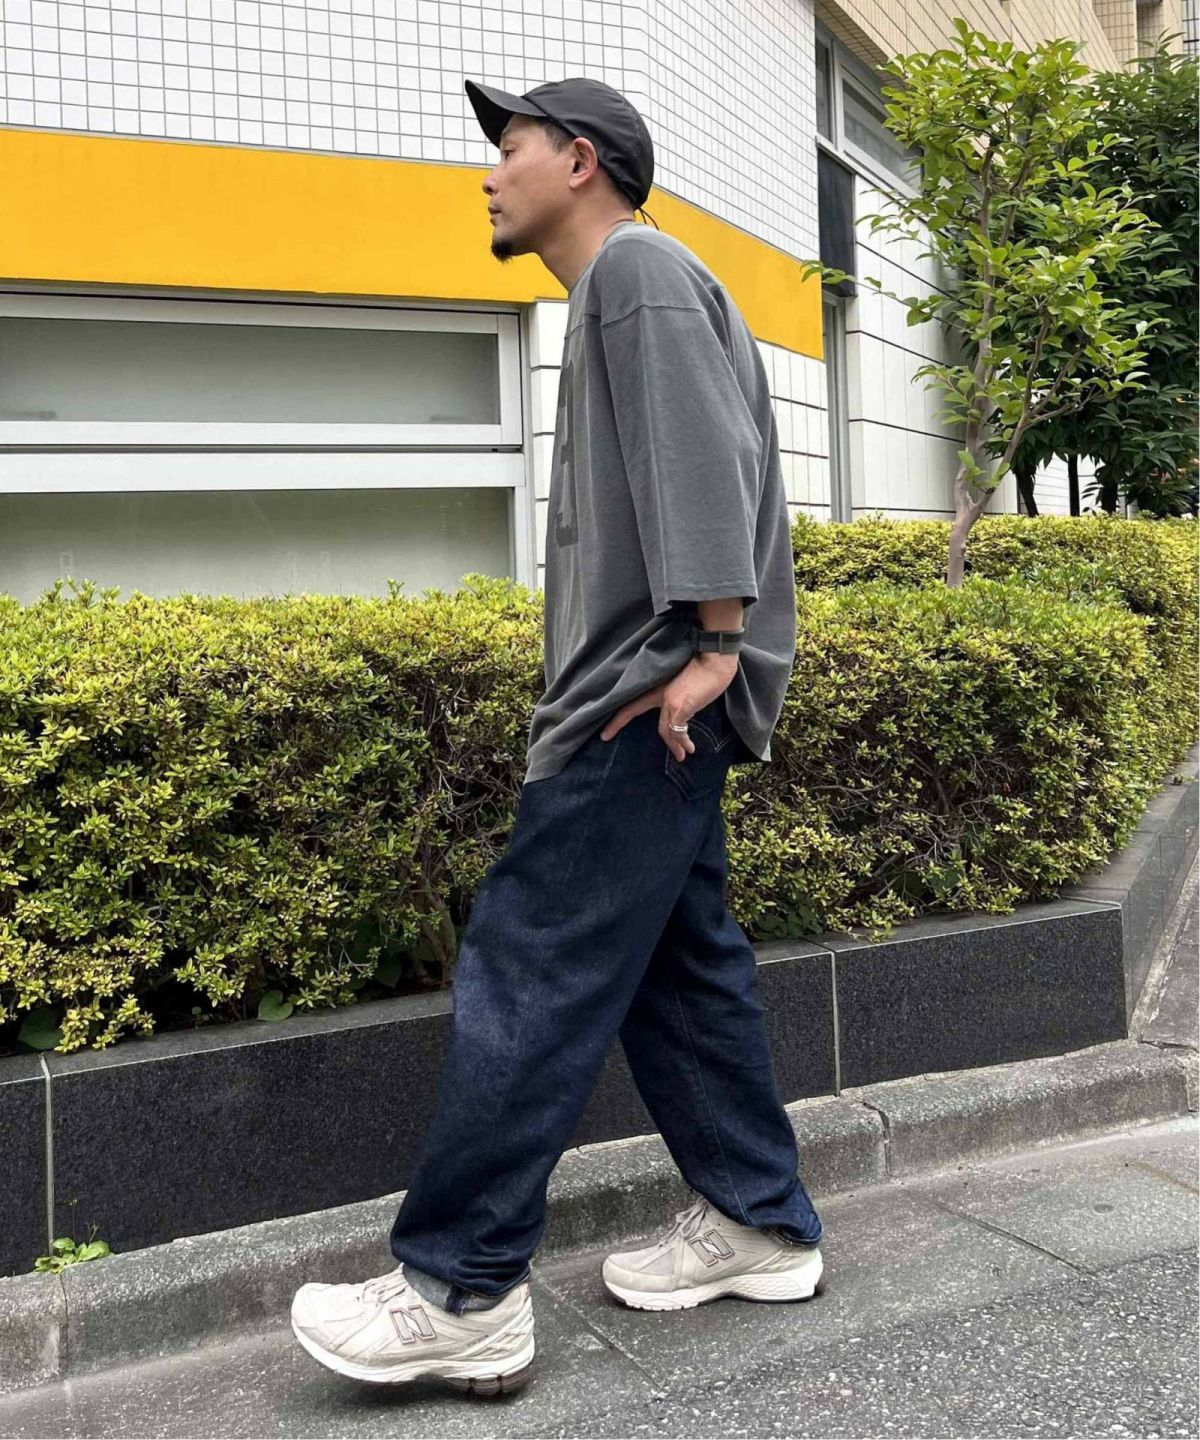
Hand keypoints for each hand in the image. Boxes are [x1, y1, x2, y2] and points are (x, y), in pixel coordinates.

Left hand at [599, 654, 738, 760]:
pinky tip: (689, 747)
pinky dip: (683, 742)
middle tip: (604, 737)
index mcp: (658, 685)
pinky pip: (678, 732)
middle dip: (616, 724)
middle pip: (631, 710)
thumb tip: (682, 711)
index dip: (617, 710)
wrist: (715, 658)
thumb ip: (677, 695)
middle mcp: (659, 692)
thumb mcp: (685, 681)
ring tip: (681, 755)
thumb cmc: (705, 667)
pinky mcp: (680, 707)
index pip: (631, 698)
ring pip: (664, 730)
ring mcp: (668, 700)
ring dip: (673, 745)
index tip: (605, 721)